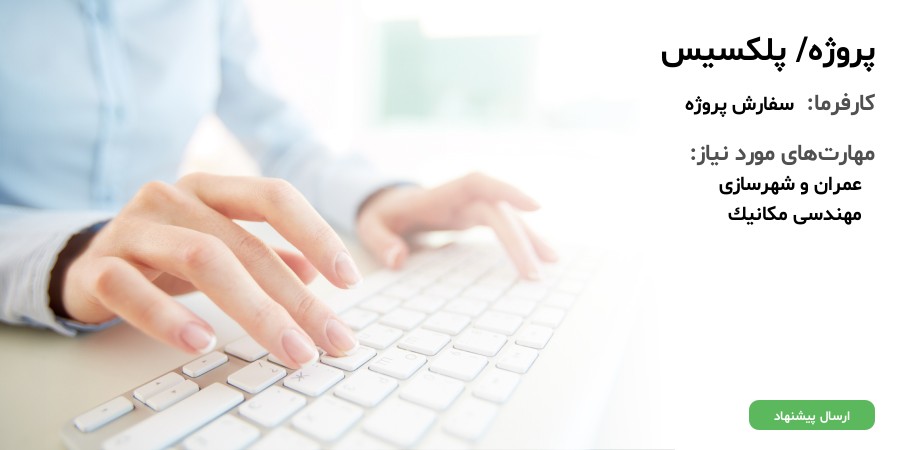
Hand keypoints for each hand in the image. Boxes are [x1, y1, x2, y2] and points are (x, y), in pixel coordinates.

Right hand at [60, 173, 360, 366]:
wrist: (84, 262)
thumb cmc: (165, 253)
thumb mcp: (219, 246)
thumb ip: (265, 254)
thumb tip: (316, 273)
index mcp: (210, 190)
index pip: (274, 197)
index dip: (317, 233)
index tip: (350, 279)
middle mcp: (172, 198)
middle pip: (245, 244)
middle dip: (296, 298)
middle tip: (329, 338)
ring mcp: (133, 228)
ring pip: (200, 259)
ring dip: (253, 309)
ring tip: (287, 348)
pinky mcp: (98, 266)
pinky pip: (132, 288)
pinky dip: (169, 318)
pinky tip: (202, 342)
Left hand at [356, 172, 557, 277]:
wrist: (387, 204)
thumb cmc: (382, 214)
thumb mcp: (370, 226)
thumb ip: (380, 241)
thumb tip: (398, 259)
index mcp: (441, 194)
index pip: (479, 184)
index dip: (507, 191)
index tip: (536, 207)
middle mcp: (463, 197)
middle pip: (499, 211)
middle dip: (520, 239)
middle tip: (535, 273)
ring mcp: (472, 207)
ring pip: (509, 218)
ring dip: (531, 238)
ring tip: (553, 262)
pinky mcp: (477, 218)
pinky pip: (505, 226)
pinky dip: (522, 241)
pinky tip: (540, 258)